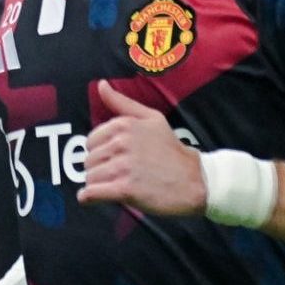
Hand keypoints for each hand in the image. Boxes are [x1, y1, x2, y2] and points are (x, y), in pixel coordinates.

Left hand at [79, 81, 204, 214]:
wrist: (195, 180)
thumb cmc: (172, 150)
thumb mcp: (152, 118)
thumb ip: (122, 103)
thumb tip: (101, 85)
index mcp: (124, 125)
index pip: (92, 141)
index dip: (102, 152)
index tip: (118, 158)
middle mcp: (122, 143)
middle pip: (89, 160)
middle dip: (101, 169)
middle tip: (122, 174)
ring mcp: (123, 167)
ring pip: (90, 178)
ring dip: (99, 185)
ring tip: (118, 185)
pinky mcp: (125, 189)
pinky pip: (92, 193)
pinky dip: (90, 198)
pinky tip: (96, 198)